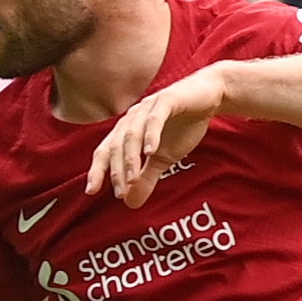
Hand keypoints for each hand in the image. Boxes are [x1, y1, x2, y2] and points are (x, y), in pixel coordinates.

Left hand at [84, 65, 227, 208]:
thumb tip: (131, 204)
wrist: (210, 96)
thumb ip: (146, 177)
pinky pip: (155, 120)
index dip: (96, 170)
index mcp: (126, 130)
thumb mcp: (163, 157)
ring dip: (130, 159)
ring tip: (133, 179)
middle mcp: (132, 118)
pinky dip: (151, 136)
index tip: (91, 191)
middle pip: (116, 146)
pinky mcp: (166, 100)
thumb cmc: (183, 125)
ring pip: (132, 135)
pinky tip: (151, 152)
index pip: (105, 151)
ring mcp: (147, 107)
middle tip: (120, 192)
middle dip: (116, 171)